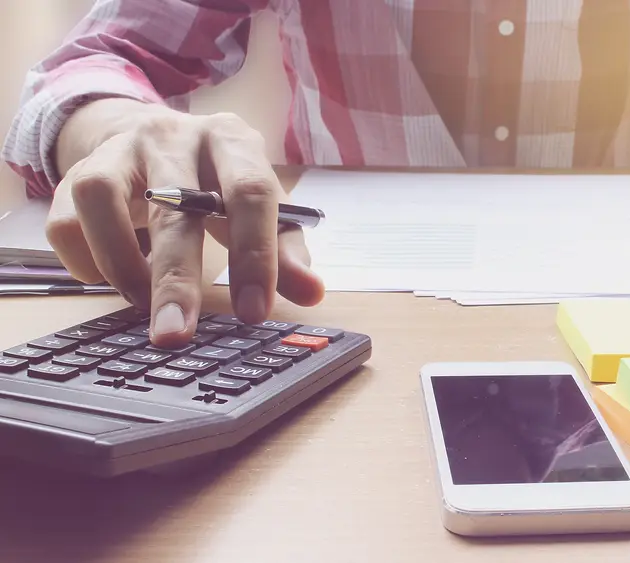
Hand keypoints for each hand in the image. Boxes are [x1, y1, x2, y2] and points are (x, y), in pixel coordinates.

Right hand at [47, 100, 323, 346]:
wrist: (146, 131)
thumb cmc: (215, 180)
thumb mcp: (258, 205)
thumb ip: (286, 248)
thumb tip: (313, 293)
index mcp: (232, 140)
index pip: (251, 193)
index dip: (255, 255)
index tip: (254, 312)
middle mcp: (174, 135)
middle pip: (174, 205)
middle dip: (176, 278)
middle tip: (176, 334)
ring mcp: (120, 149)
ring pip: (101, 199)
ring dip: (121, 264)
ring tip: (142, 303)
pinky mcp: (76, 171)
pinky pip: (64, 220)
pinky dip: (86, 261)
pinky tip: (109, 279)